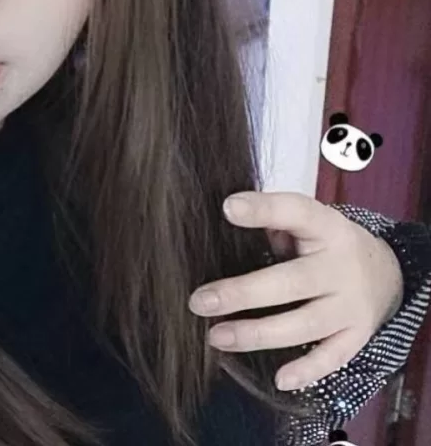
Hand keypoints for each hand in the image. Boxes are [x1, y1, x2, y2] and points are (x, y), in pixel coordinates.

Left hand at [188, 191, 403, 390]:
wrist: (387, 272)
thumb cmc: (325, 242)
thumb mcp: (308, 221)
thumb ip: (274, 220)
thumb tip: (229, 220)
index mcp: (326, 227)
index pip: (295, 212)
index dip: (263, 210)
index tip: (228, 208)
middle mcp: (340, 267)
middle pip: (291, 282)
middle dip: (243, 294)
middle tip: (200, 302)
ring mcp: (351, 305)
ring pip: (305, 324)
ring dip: (258, 334)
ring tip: (216, 336)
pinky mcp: (357, 335)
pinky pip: (332, 358)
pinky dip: (307, 370)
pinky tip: (278, 379)